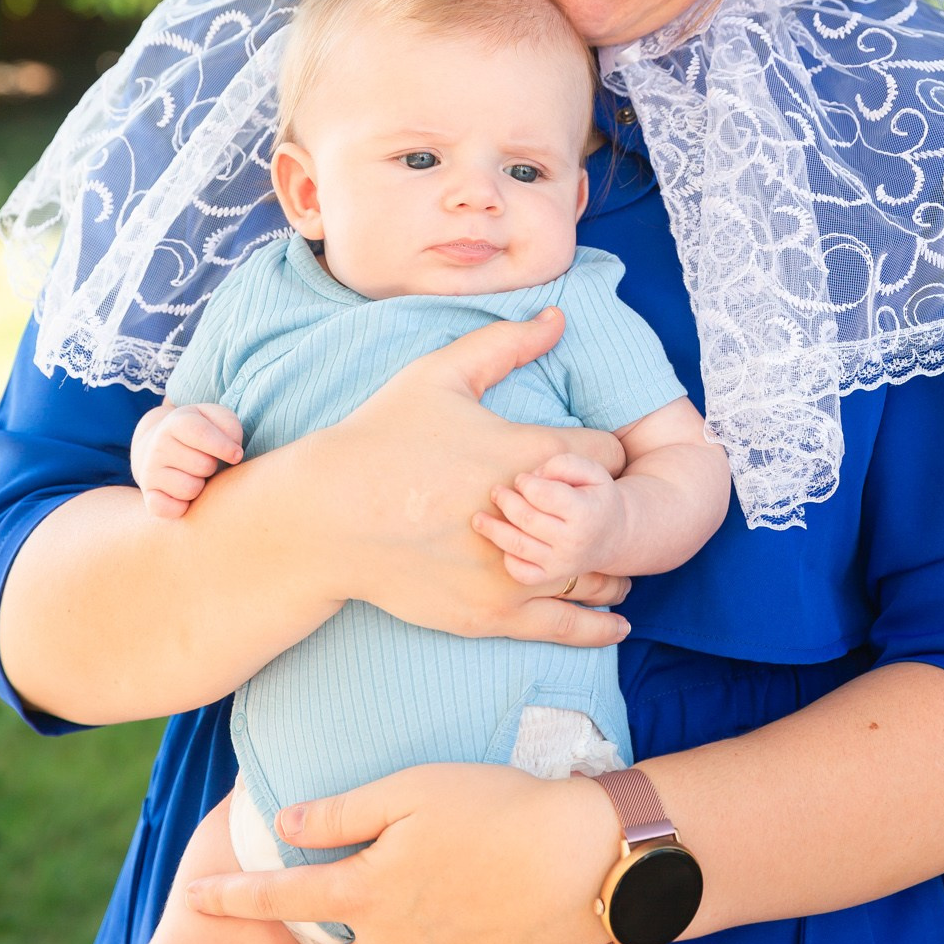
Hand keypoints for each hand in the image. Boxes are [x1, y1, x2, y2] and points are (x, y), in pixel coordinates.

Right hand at [130, 402, 243, 519]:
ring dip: (201, 486)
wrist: (160, 447)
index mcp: (176, 423)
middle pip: (203, 465)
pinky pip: (169, 509)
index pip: (202, 433)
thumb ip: (229, 426)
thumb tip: (234, 453)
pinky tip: (184, 495)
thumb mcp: (215, 419)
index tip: (237, 455)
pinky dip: (182, 507)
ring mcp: (150, 472)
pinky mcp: (149, 496)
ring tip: (196, 476)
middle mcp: (158, 447)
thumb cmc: (200, 434)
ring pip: (190, 489)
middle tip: (207, 462)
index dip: (224, 446)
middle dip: (213, 466)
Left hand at [185, 762, 622, 943]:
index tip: (194, 898)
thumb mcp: (416, 786)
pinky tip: (466, 934)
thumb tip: (286, 822)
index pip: (280, 900)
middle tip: (367, 912)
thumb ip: (346, 809)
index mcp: (370, 888)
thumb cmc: (499, 805)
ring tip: (419, 927)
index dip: (231, 899)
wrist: (585, 859)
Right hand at [297, 307, 632, 646]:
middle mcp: (533, 519)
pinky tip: (616, 621)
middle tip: (601, 506)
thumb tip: (558, 317)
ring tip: (608, 555)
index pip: (609, 456)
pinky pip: (567, 626)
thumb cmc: (382, 438)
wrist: (327, 517)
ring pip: (598, 575)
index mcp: (528, 454)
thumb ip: (506, 343)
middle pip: (610, 518)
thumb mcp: (440, 374)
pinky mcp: (494, 614)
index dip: (606, 455)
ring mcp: (515, 573)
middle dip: (609, 510)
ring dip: (609, 562)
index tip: (592, 458)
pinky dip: (598, 624)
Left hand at [473, 452, 622, 583]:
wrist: (614, 536)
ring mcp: (561, 563)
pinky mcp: (550, 576)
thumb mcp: (593, 471)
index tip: (522, 479)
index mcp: (585, 512)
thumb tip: (532, 477)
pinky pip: (520, 572)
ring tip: (478, 518)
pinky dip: (506, 557)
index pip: (544, 495)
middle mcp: (572, 541)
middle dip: (505, 501)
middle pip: (526, 519)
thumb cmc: (595, 497)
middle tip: (497, 491)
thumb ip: (564, 464)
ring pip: (518, 546)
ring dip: (493, 529)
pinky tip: (502, 542)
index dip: (526, 483)